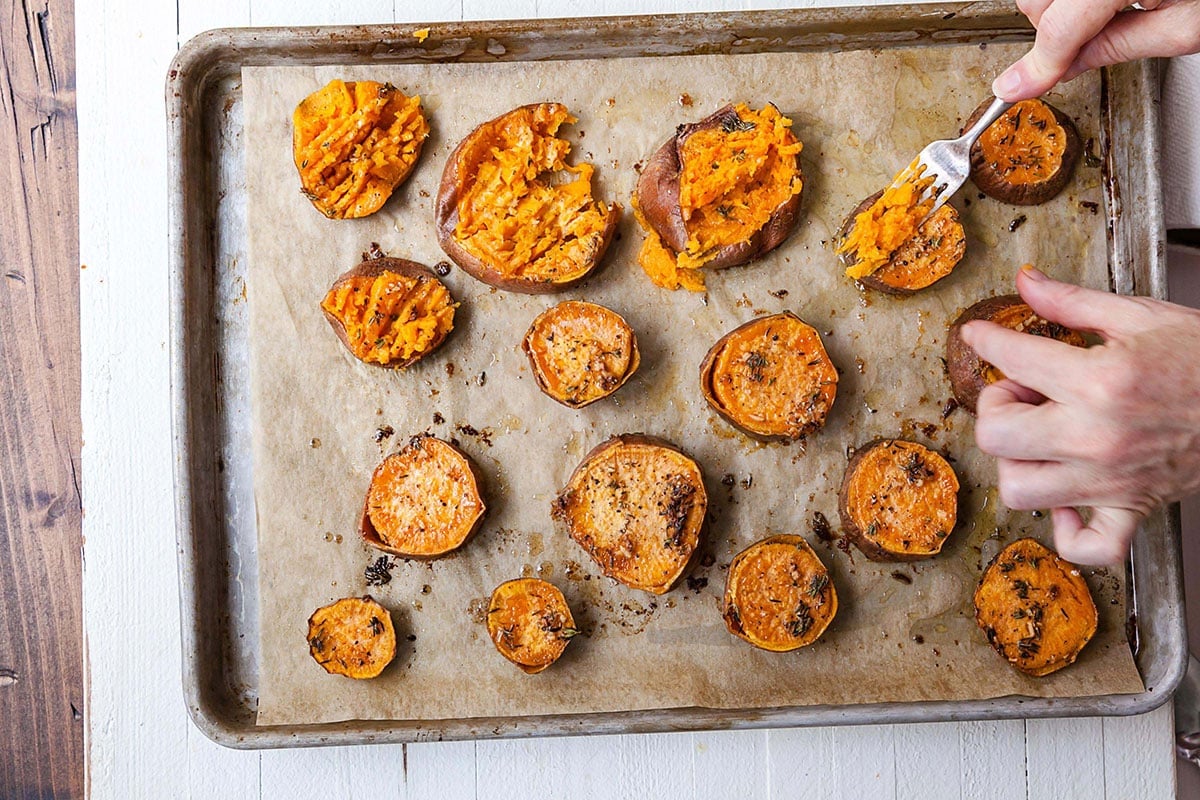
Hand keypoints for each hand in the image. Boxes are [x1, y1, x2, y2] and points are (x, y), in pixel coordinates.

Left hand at [959, 266, 1199, 564]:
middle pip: (995, 436)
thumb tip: (1026, 282)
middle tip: (1022, 391)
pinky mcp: (1132, 509)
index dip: (986, 340)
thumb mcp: (1140, 316)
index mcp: (1098, 381)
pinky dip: (1066, 528)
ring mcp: (1110, 479)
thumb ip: (1072, 302)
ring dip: (1018, 462)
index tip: (981, 336)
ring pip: (1019, 490)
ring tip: (1040, 437)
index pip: (1011, 359)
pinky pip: (1085, 544)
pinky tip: (1066, 496)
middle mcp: (1096, 436)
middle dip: (996, 407)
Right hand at [992, 0, 1199, 100]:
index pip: (1060, 28)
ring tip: (1103, 8)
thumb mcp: (1187, 26)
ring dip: (1059, 3)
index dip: (1040, 66)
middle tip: (1088, 41)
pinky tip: (1094, 0)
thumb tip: (1062, 68)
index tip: (1016, 87)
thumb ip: (1116, 47)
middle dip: (1054, 28)